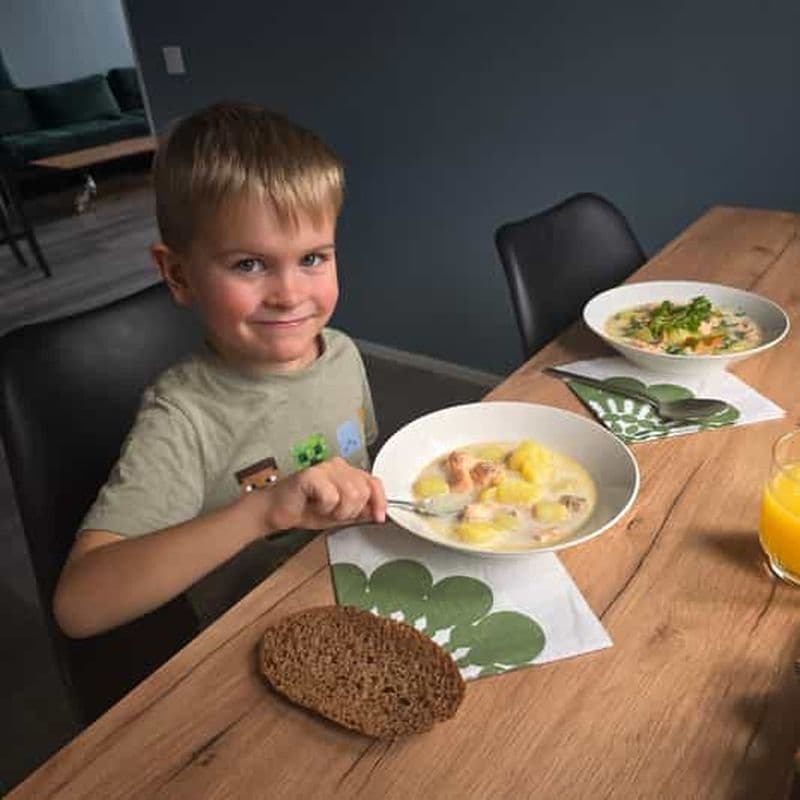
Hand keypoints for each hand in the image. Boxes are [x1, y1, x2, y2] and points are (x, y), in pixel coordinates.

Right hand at [260, 457, 385, 532]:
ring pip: (351, 494)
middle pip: (363, 491)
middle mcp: (338, 466)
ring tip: (323, 509)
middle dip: (351, 511)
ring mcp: (325, 468)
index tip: (379, 517)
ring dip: (337, 511)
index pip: (374, 482)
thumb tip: (378, 512)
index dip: (380, 501)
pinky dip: (323, 508)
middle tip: (334, 513)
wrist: (277, 512)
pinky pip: (332, 496)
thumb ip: (359, 511)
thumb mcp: (339, 514)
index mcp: (347, 472)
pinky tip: (313, 504)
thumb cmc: (305, 509)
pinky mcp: (312, 474)